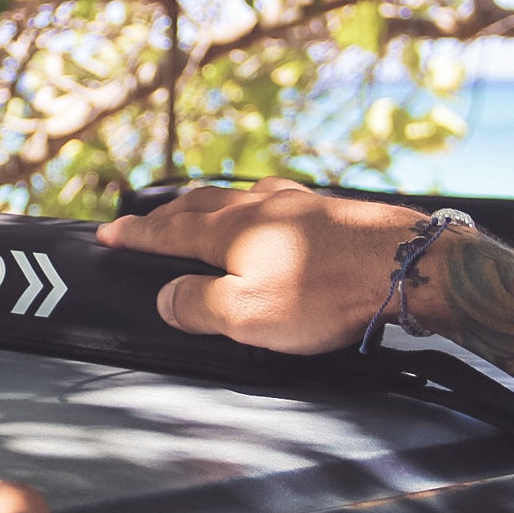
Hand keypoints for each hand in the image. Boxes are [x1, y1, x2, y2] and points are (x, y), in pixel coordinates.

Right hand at [97, 178, 426, 352]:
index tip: (108, 234)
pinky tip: (269, 209)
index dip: (135, 235)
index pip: (168, 232)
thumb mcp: (248, 316)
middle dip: (166, 213)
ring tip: (199, 208)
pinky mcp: (330, 208)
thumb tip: (165, 297)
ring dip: (209, 203)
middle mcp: (258, 208)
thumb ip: (198, 306)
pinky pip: (276, 199)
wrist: (405, 263)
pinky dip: (254, 204)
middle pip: (199, 204)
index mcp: (229, 233)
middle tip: (144, 220)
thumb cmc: (326, 294)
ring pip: (239, 196)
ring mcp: (297, 203)